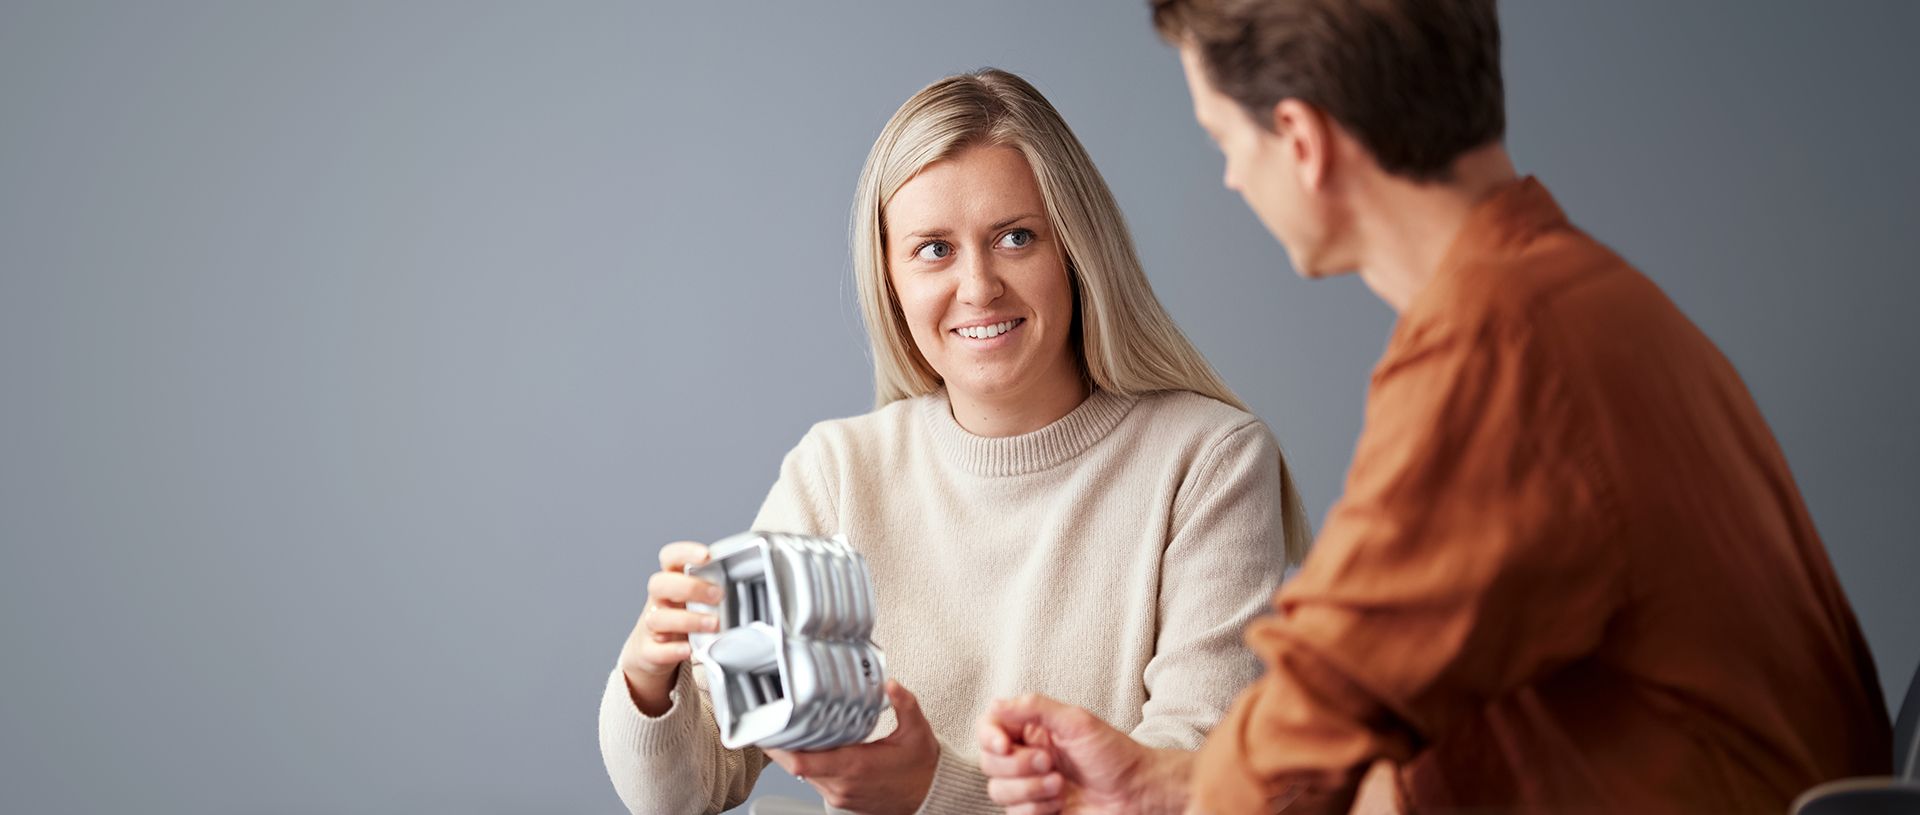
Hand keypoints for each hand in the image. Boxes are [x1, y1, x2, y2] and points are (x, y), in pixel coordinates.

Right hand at [617, 541, 721, 715]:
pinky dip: (672, 650)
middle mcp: (658, 601)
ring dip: (688, 620)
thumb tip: (757, 581)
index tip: (706, 555)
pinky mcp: (649, 651)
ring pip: (658, 618)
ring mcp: (650, 626)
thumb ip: (715, 589)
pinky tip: (688, 649)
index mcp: (671, 582)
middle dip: (690, 587)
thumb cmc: (682, 618)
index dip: (684, 553)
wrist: (652, 651)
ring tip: (713, 624)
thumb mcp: (695, 600)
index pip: (670, 558)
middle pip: (660, 584)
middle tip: (718, 595)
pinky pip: (655, 650)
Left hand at [764, 681, 939, 814]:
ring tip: (788, 729)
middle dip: (781, 744)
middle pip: (794, 767)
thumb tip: (891, 684)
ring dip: (793, 754)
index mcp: (856, 766)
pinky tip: (810, 746)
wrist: (931, 796)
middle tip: (771, 720)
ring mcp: (840, 794)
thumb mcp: (917, 731)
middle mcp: (843, 784)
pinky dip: (808, 764)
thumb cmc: (922, 767)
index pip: (803, 762)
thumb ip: (904, 704)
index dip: (779, 747)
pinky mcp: (841, 799)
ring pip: (802, 775)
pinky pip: (815, 781)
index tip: (769, 729)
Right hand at [976, 694, 1194, 814]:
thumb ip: (1034, 707)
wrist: (1136, 793)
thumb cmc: (1114, 754)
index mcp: (1032, 730)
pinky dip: (1036, 809)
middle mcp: (1026, 756)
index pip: (988, 728)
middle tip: (1051, 763)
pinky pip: (1014, 814)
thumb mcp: (1076, 721)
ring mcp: (1029, 786)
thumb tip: (996, 703)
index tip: (1005, 745)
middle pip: (989, 762)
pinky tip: (1060, 804)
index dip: (988, 737)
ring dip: (1029, 790)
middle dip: (1018, 766)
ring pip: (997, 791)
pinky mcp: (1036, 811)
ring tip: (1059, 785)